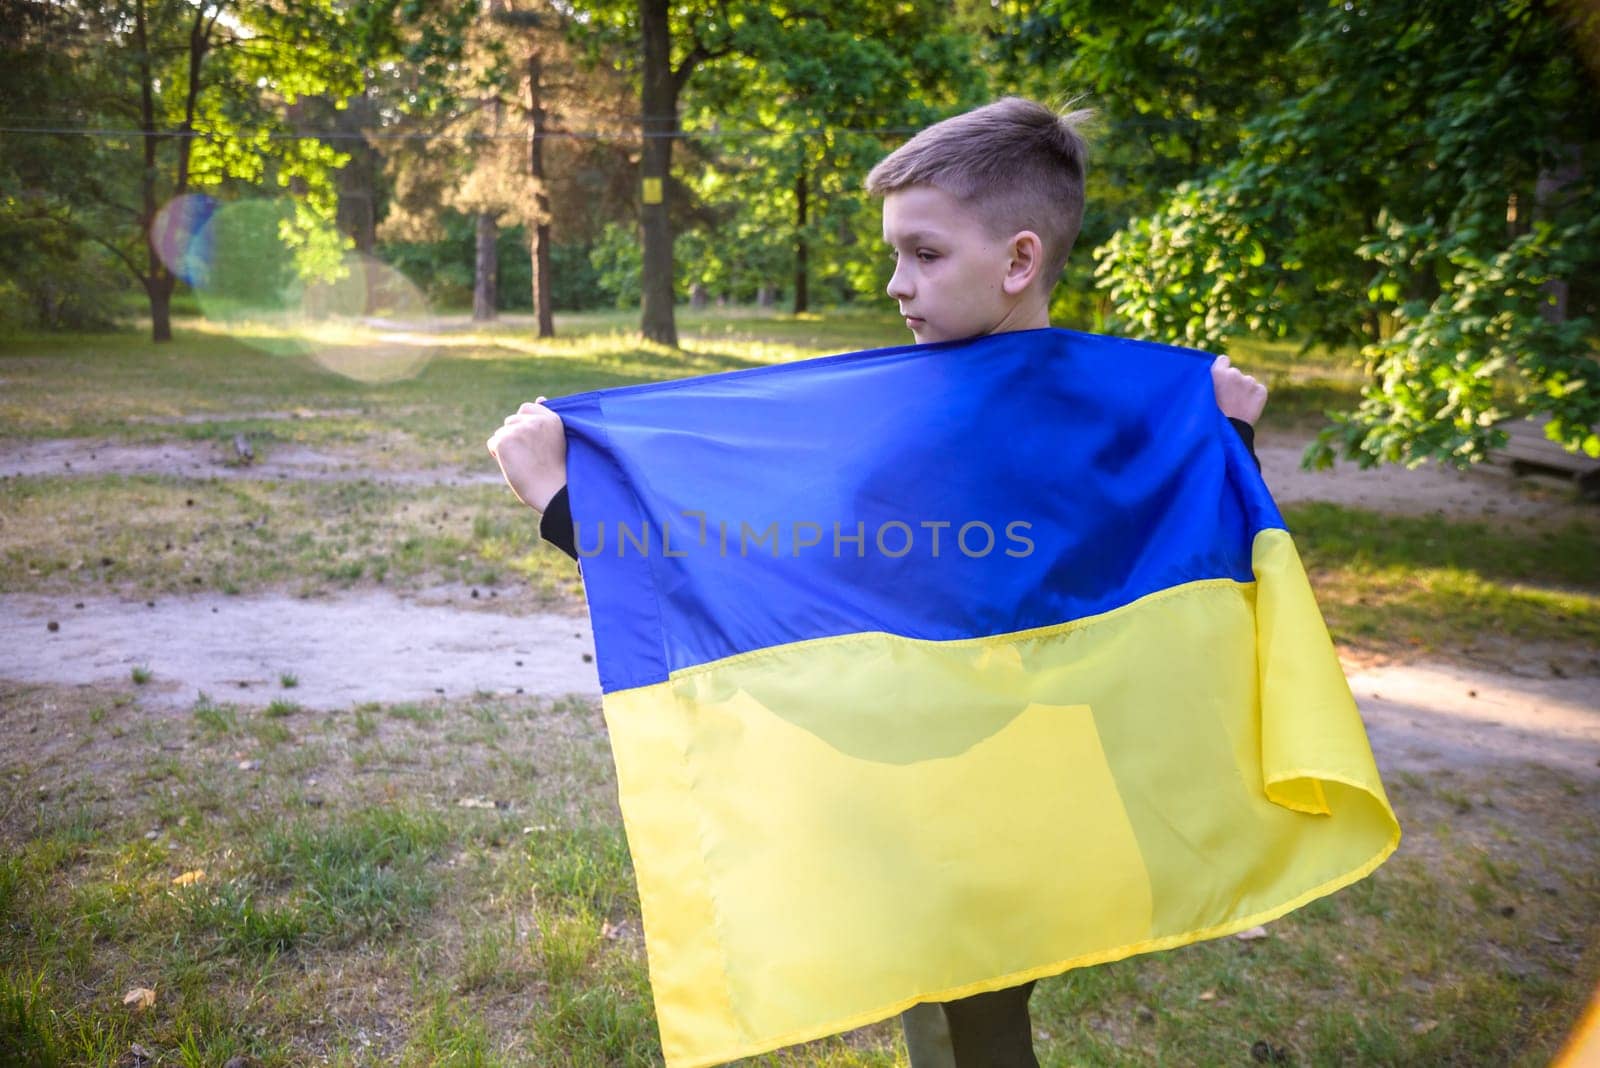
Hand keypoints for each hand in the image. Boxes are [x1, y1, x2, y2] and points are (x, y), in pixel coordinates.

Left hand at [487, 396, 567, 512]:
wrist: (552, 492)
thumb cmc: (554, 470)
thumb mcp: (554, 438)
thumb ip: (544, 419)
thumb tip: (540, 397)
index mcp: (552, 418)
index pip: (526, 408)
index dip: (524, 424)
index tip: (532, 442)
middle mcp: (535, 420)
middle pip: (510, 421)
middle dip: (514, 436)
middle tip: (528, 457)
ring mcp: (519, 429)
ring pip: (501, 433)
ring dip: (506, 446)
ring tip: (523, 463)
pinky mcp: (504, 440)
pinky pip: (492, 443)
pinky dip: (497, 455)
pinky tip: (513, 465)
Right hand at [1211, 355, 1266, 425]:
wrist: (1228, 432)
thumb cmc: (1210, 416)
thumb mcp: (1203, 396)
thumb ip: (1211, 381)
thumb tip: (1217, 371)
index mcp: (1218, 372)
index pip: (1223, 360)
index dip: (1222, 369)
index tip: (1220, 379)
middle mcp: (1235, 373)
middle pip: (1235, 374)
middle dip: (1232, 383)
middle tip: (1227, 400)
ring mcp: (1250, 382)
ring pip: (1247, 383)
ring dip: (1244, 390)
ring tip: (1237, 406)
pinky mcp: (1261, 391)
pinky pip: (1258, 390)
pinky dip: (1254, 397)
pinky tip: (1246, 407)